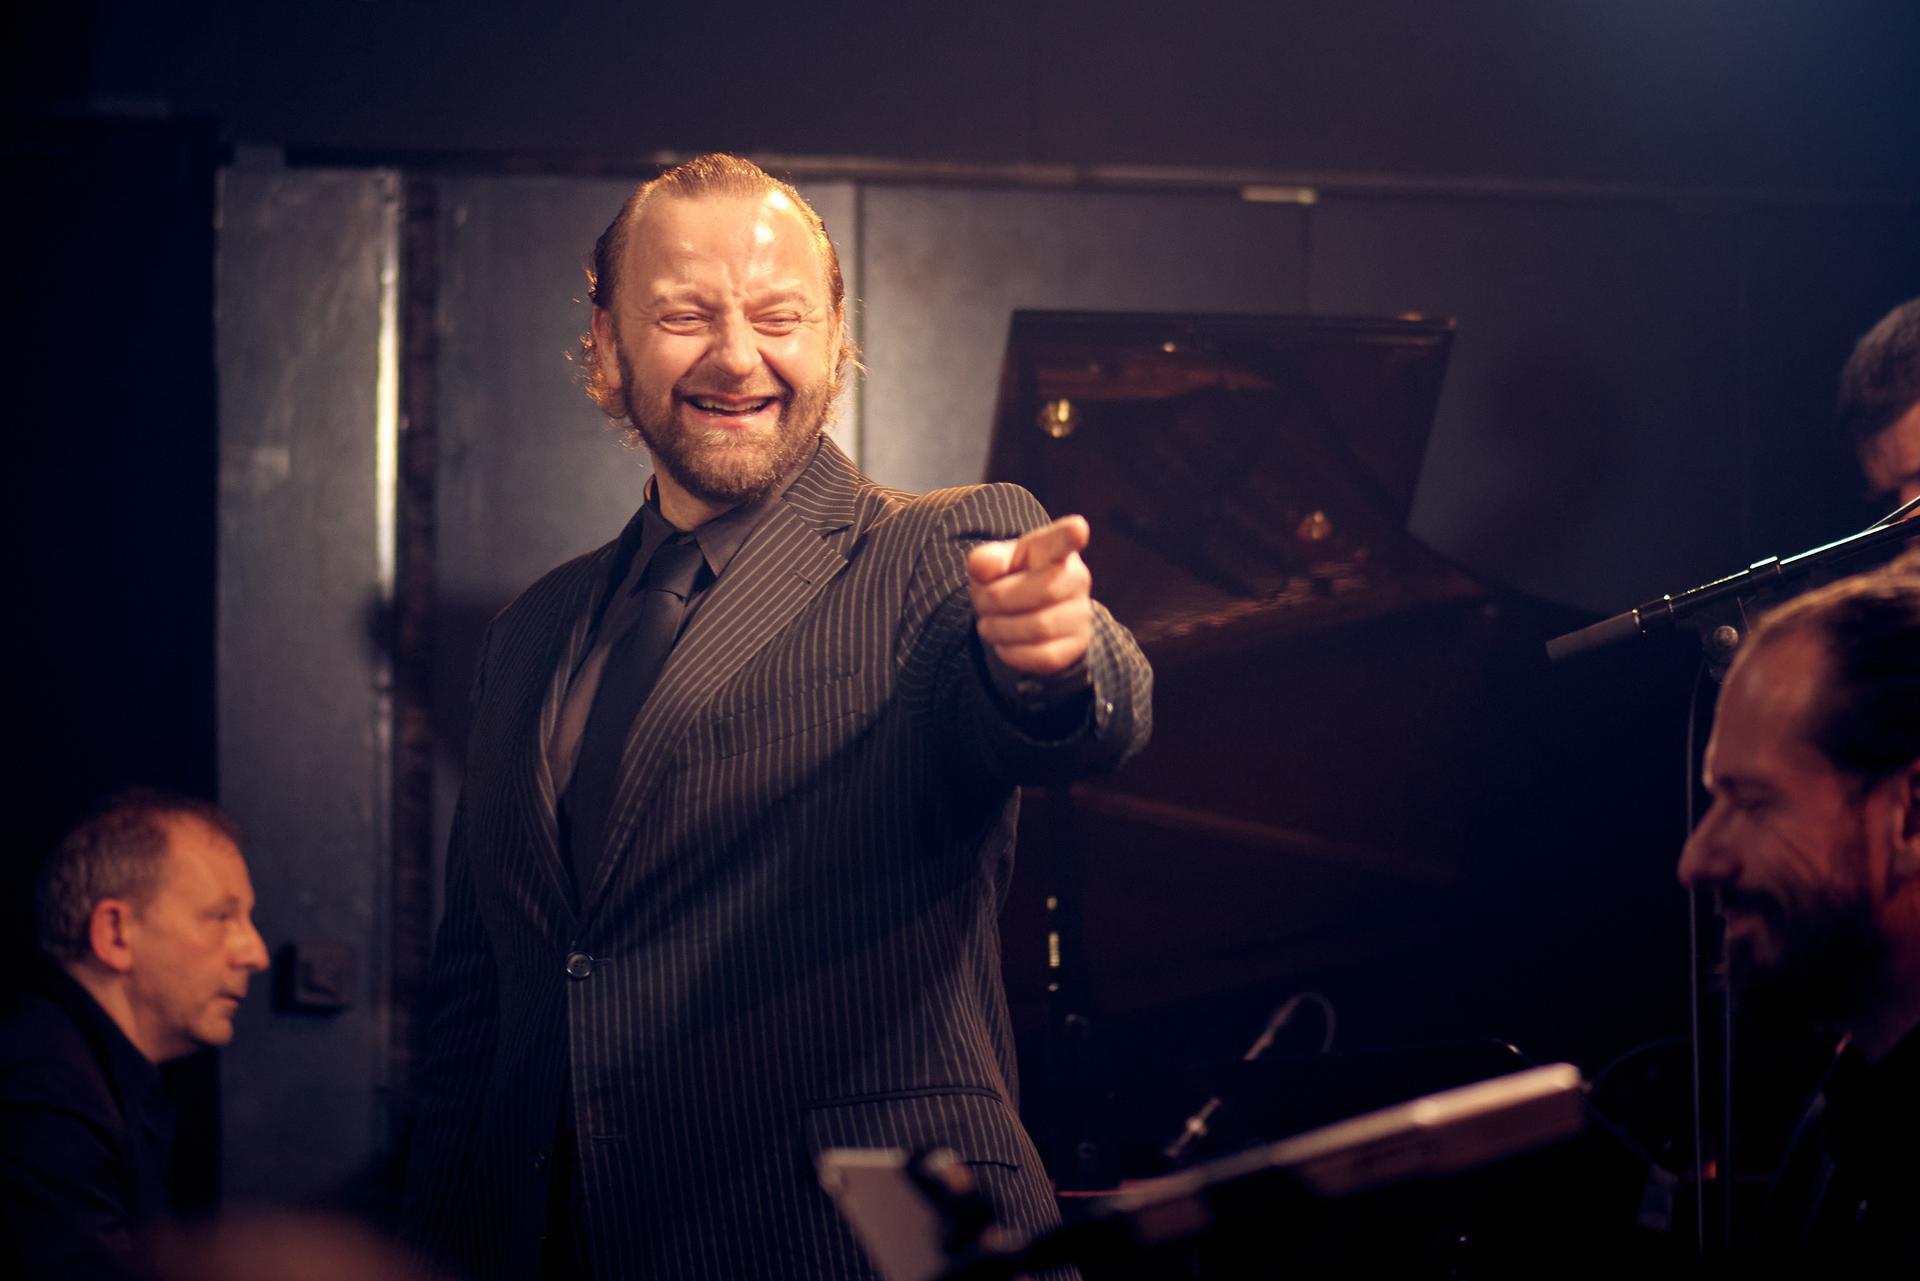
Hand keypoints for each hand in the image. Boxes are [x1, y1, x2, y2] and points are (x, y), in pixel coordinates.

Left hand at [966, 515, 1093, 674]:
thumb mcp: (993, 565)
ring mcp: (1081, 614)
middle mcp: (1076, 578)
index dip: (1070, 535)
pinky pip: (1043, 656)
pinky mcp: (1076, 646)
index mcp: (1053, 549)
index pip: (1062, 540)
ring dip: (1000, 629)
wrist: (1028, 615)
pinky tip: (1006, 643)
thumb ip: (984, 561)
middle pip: (1041, 591)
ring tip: (989, 624)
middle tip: (982, 602)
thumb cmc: (1010, 580)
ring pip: (1039, 628)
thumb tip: (982, 568)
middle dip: (998, 600)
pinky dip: (1013, 652)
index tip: (1077, 528)